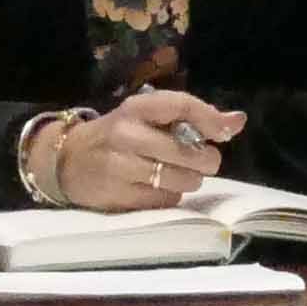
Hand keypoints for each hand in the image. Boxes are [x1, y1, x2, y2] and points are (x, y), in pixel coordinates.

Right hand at [52, 87, 242, 209]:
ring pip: (181, 180)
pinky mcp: (120, 196)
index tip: (225, 133)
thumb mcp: (147, 117)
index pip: (181, 105)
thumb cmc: (118, 135)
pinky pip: (165, 200)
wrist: (68, 160)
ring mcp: (121, 167)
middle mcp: (127, 134)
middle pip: (188, 152)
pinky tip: (158, 187)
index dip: (211, 119)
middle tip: (201, 162)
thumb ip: (191, 117)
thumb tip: (238, 121)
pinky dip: (170, 195)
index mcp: (136, 108)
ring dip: (188, 180)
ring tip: (176, 174)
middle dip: (205, 160)